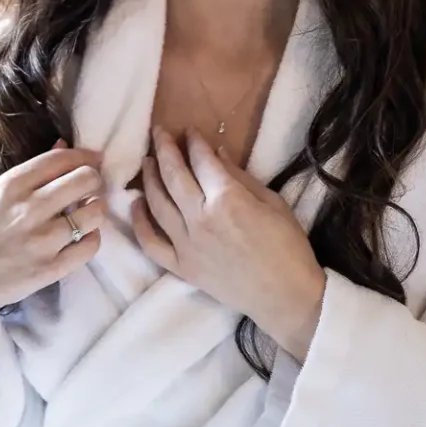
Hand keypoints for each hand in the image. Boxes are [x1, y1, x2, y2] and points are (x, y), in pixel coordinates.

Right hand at [0, 141, 106, 338]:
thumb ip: (32, 171)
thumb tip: (64, 145)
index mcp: (13, 184)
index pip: (63, 158)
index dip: (85, 156)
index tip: (92, 161)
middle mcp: (30, 209)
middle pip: (85, 179)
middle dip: (94, 180)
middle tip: (90, 188)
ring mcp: (43, 240)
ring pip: (95, 212)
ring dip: (96, 209)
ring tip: (88, 213)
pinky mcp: (51, 268)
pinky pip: (90, 245)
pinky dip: (92, 238)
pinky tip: (82, 237)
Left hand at [132, 127, 327, 360]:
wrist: (285, 297)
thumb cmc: (288, 248)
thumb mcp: (273, 203)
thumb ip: (240, 176)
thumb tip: (216, 152)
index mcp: (227, 199)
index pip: (202, 160)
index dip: (193, 141)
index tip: (189, 130)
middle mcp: (200, 218)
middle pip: (173, 175)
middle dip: (164, 148)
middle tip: (158, 132)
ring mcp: (186, 244)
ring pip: (157, 203)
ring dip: (149, 178)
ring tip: (148, 161)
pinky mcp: (181, 266)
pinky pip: (151, 242)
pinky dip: (140, 222)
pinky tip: (137, 203)